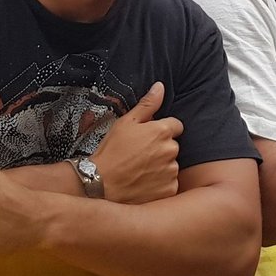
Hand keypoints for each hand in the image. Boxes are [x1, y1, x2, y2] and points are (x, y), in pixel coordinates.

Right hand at [88, 81, 181, 203]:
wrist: (100, 183)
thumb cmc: (111, 151)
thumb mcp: (126, 122)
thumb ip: (147, 104)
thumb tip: (160, 87)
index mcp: (162, 131)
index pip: (175, 126)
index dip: (161, 131)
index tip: (148, 139)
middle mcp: (171, 150)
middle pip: (173, 145)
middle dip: (161, 148)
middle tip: (140, 155)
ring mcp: (171, 171)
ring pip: (172, 165)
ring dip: (161, 167)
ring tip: (139, 170)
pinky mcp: (169, 189)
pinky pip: (170, 184)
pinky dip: (160, 184)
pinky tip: (143, 183)